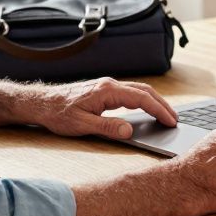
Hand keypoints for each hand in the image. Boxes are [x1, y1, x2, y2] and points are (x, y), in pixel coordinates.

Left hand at [32, 77, 177, 139]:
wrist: (41, 103)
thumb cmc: (58, 113)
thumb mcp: (82, 125)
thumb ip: (107, 128)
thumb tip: (129, 131)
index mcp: (107, 91)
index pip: (141, 98)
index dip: (158, 110)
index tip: (170, 121)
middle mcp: (109, 85)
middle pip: (144, 91)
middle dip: (162, 104)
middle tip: (174, 119)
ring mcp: (107, 86)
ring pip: (138, 90)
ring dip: (154, 101)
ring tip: (165, 115)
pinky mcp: (103, 90)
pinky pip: (129, 92)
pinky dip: (143, 100)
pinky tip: (146, 109)